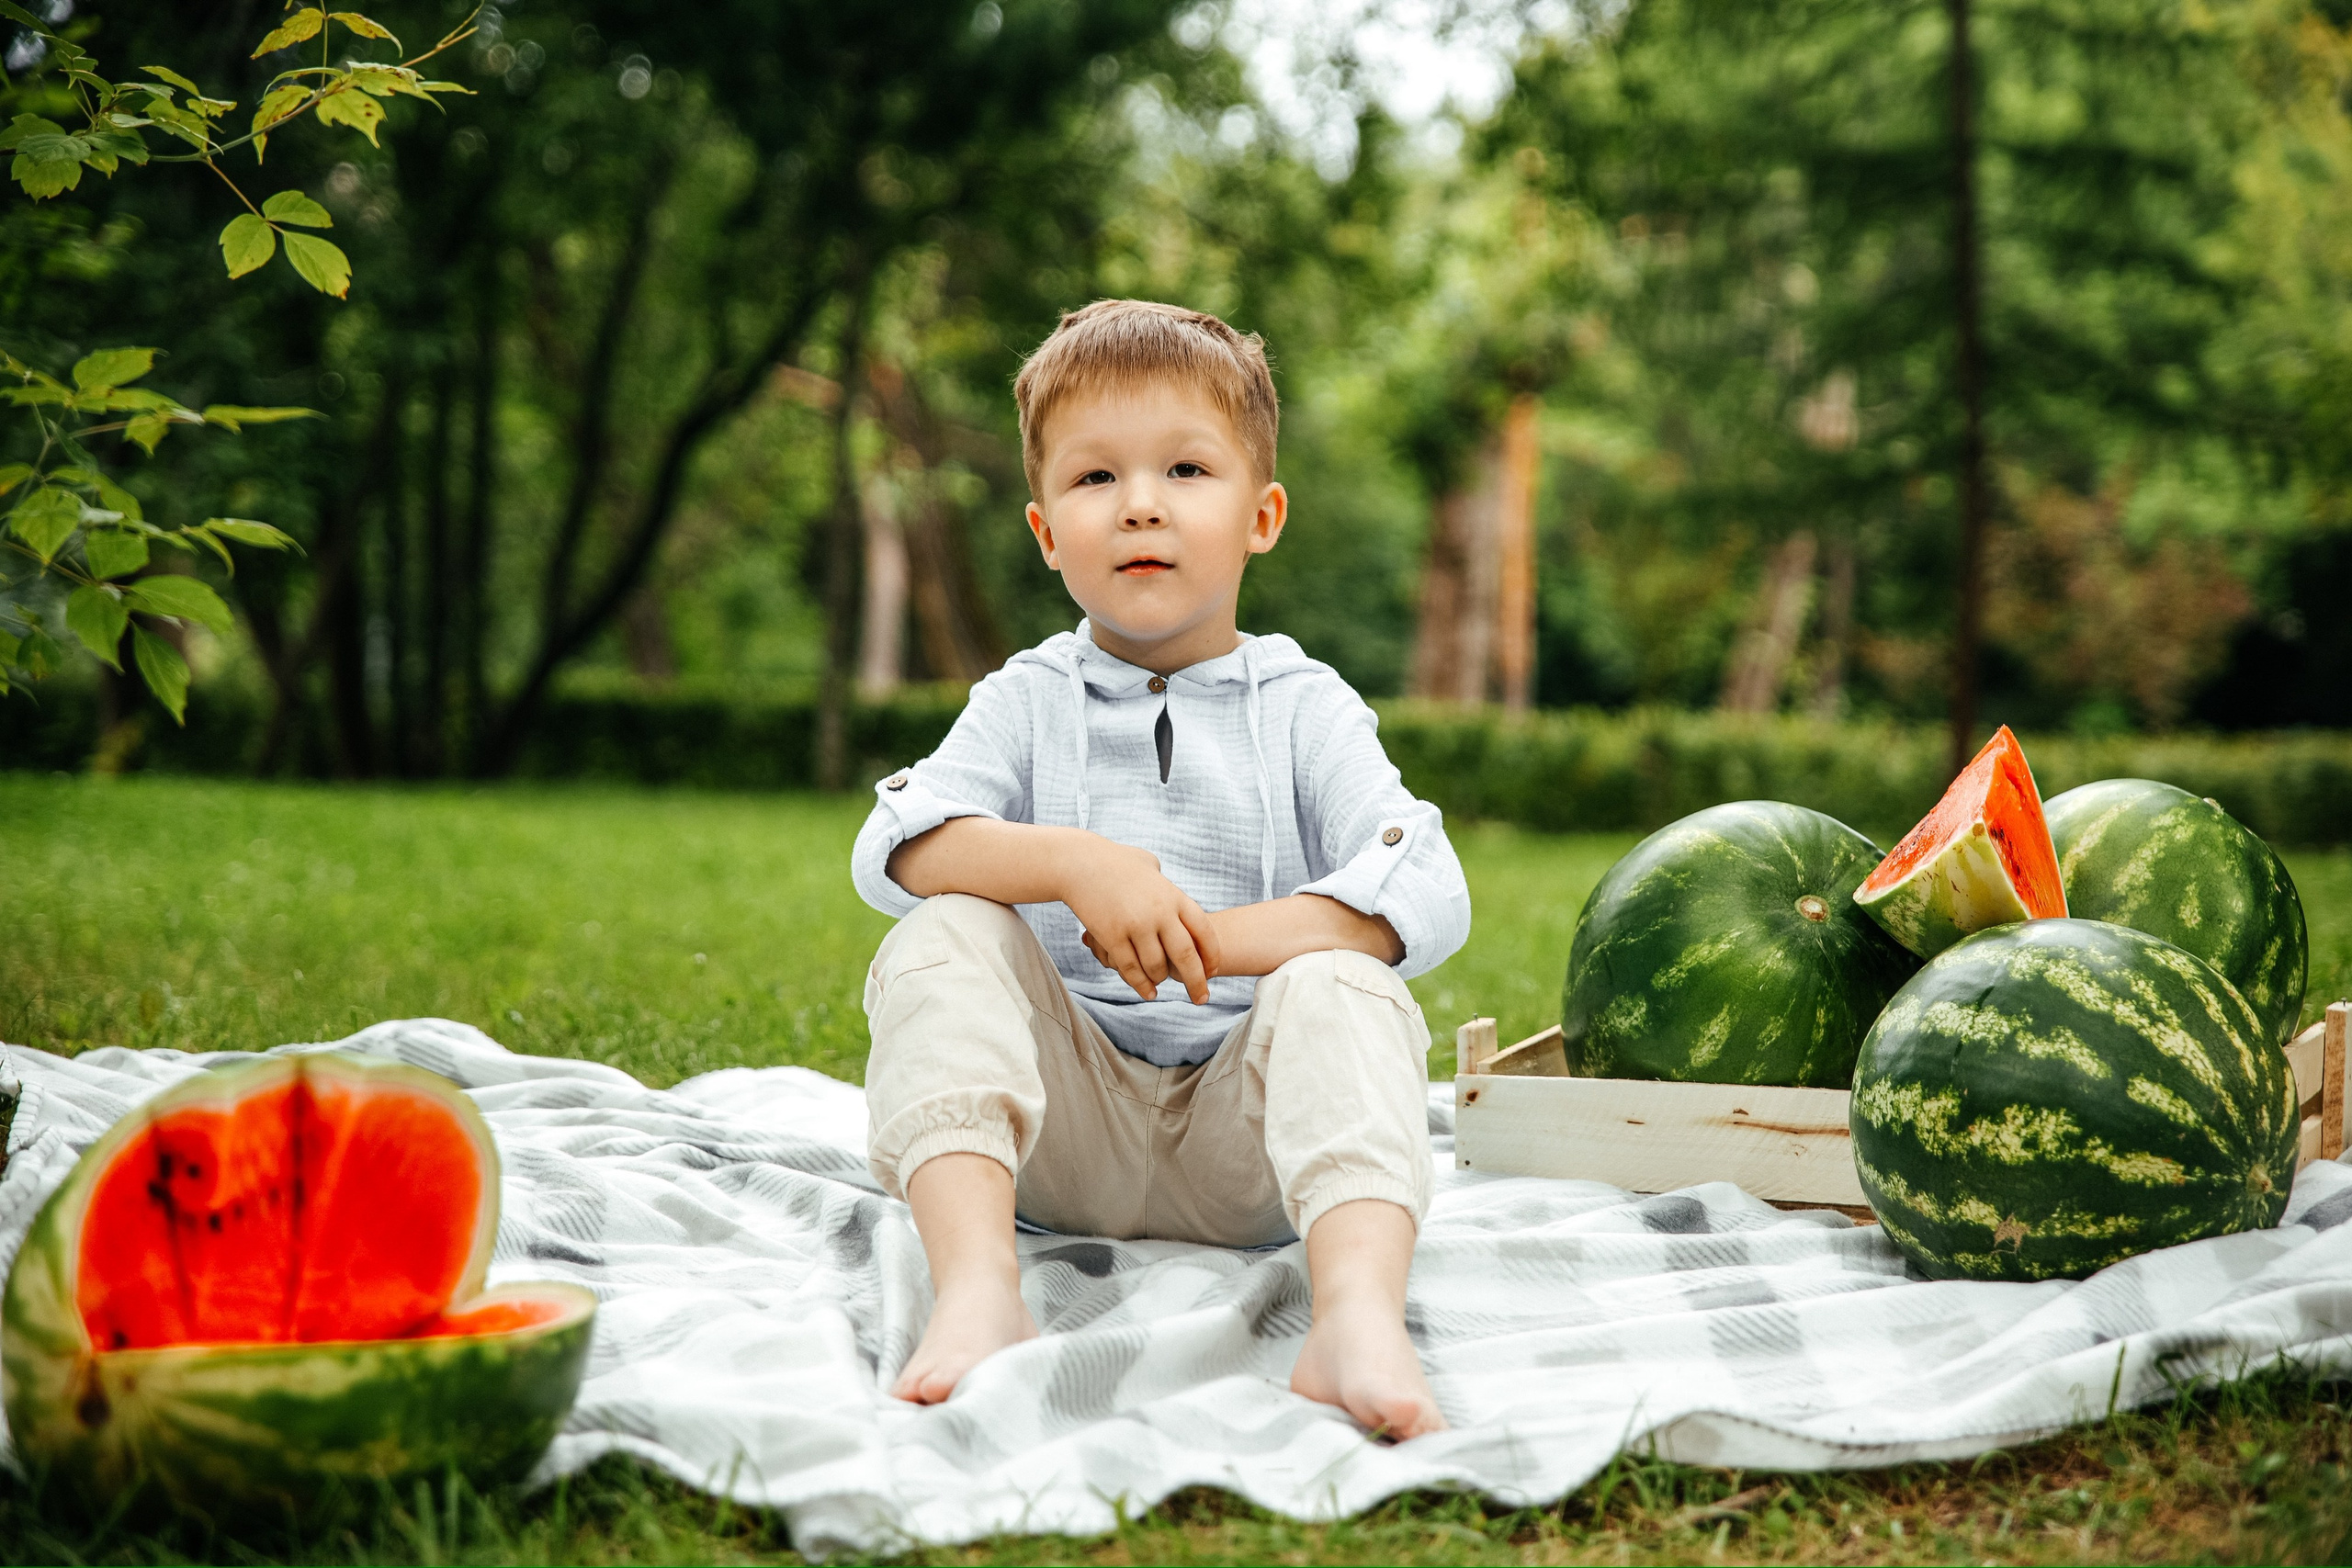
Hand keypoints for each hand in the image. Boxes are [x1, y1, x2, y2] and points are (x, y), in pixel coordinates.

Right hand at [1063, 837, 1223, 1003]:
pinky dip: (1141, 985)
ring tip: (1160, 983)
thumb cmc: (1115, 861)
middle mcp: (1160, 912)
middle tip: (1202, 998)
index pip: (1204, 932)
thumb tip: (1172, 897)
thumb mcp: (1150, 866)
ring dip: (1161, 980)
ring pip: (1157, 967)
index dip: (1211, 955)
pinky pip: (1130, 969)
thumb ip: (1165, 885)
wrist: (1079, 862)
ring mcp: (1136, 925)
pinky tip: (1148, 992)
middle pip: (1186, 956)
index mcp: (1173, 896)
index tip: (1212, 972)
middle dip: (1197, 982)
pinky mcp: (1112, 936)